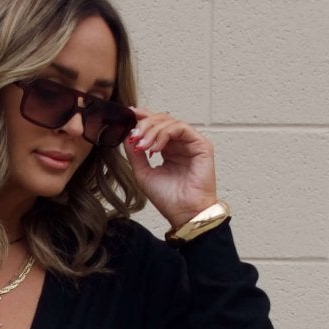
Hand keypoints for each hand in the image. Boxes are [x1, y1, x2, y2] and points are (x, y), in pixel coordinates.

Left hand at [124, 108, 221, 231]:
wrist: (184, 214)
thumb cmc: (168, 199)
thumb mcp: (143, 173)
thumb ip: (135, 153)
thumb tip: (127, 134)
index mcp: (168, 149)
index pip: (155, 125)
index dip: (142, 117)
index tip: (128, 115)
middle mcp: (180, 144)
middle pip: (161, 120)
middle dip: (144, 125)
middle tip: (134, 137)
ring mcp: (191, 143)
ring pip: (170, 122)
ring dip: (152, 130)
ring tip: (142, 146)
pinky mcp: (201, 145)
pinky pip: (181, 128)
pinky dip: (165, 134)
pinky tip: (155, 148)